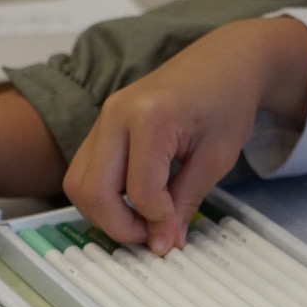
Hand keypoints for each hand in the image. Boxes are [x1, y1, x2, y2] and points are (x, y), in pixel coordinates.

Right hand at [63, 16, 306, 254]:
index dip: (157, 220)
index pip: (140, 192)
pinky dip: (101, 196)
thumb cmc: (228, 103)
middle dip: (119, 226)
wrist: (224, 61)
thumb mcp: (216, 159)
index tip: (176, 230)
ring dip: (104, 214)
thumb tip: (163, 245)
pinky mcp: (101, 125)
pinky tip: (133, 203)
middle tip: (151, 236)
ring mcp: (103, 118)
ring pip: (78, 185)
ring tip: (142, 221)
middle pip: (93, 191)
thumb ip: (185, 202)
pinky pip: (84, 172)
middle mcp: (115, 115)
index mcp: (150, 118)